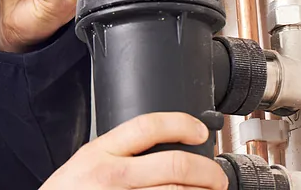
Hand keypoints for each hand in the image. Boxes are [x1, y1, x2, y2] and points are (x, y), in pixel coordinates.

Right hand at [40, 112, 226, 189]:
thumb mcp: (84, 163)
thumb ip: (115, 153)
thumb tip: (158, 147)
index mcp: (100, 152)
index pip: (147, 126)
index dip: (180, 124)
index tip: (199, 131)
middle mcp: (112, 177)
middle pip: (174, 164)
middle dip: (207, 171)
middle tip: (216, 176)